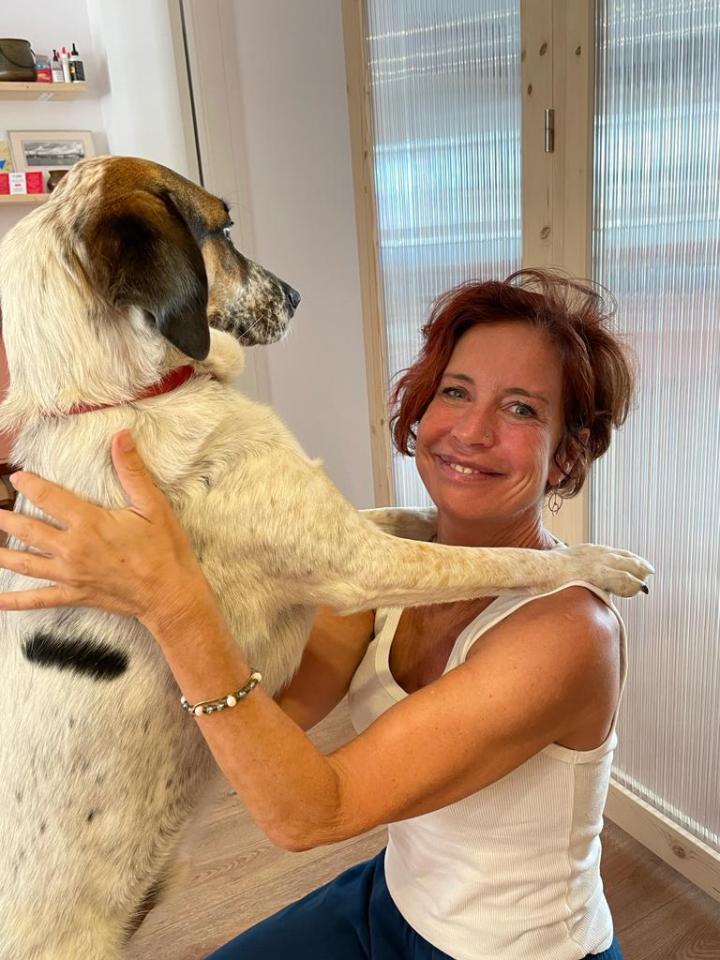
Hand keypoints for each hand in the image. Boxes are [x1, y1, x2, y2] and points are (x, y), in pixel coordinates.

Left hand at [0, 430, 210, 627]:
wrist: (170, 595)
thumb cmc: (164, 550)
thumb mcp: (153, 506)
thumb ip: (132, 471)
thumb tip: (121, 436)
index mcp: (89, 524)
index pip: (49, 498)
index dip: (30, 485)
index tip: (17, 476)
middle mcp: (72, 549)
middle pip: (26, 530)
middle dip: (3, 519)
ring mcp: (70, 575)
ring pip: (24, 563)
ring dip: (0, 553)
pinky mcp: (74, 594)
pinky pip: (38, 599)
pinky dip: (14, 601)